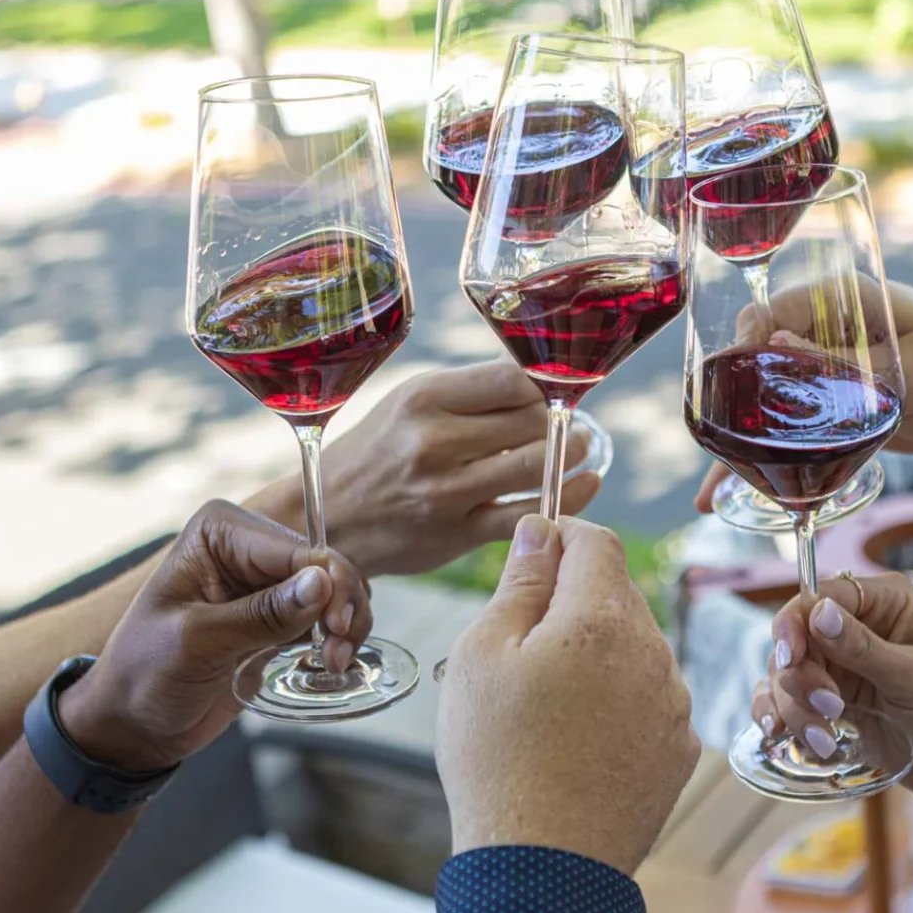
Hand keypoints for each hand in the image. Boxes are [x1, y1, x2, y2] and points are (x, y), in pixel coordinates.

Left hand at [61, 500, 370, 770]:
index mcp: (219, 533)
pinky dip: (337, 639)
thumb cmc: (144, 674)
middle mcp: (246, 549)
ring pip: (334, 592)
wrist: (134, 723)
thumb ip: (261, 614)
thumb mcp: (198, 642)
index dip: (329, 584)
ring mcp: (265, 584)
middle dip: (341, 607)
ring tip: (333, 662)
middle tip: (337, 653)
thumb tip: (321, 584)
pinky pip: (325, 619)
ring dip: (346, 626)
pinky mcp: (278, 619)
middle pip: (324, 566)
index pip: (296, 549)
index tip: (337, 627)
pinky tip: (330, 664)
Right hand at [247, 362, 600, 575]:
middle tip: (571, 422)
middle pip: (530, 420)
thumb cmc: (376, 454)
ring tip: (579, 449)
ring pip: (535, 463)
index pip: (512, 379)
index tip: (552, 391)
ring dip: (570, 455)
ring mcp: (447, 490)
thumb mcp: (405, 405)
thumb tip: (539, 381)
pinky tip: (586, 484)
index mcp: (423, 398)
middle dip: (559, 421)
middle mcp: (434, 441)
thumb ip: (466, 395)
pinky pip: (528, 513)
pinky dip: (568, 498)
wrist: (325, 519)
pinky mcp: (458, 532)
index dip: (544, 384)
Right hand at [439, 516, 698, 875]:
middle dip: (572, 604)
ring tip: (543, 707)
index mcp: (602, 619)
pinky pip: (648, 701)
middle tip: (517, 650)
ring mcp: (674, 705)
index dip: (559, 537)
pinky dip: (616, 705)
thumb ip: (520, 582)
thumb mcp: (480, 655)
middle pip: (616, 595)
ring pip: (633, 650)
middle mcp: (654, 654)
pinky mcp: (680, 751)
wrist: (541, 870)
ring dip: (595, 656)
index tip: (529, 557)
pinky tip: (576, 741)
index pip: (596, 541)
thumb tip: (542, 532)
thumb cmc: (498, 760)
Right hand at [693, 282, 912, 511]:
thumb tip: (774, 348)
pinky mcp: (833, 408)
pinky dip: (772, 465)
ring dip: (741, 449)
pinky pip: (793, 435)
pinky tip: (741, 499)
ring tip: (713, 497)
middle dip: (727, 411)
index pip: (768, 312)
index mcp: (840, 301)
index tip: (728, 389)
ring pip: (768, 407)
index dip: (741, 348)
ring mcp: (824, 371)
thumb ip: (844, 365)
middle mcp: (822, 331)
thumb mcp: (908, 369)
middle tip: (711, 456)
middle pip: (755, 365)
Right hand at [755, 572, 912, 809]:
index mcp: (885, 603)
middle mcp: (857, 629)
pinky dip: (787, 724)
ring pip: (787, 675)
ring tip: (825, 740)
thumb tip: (817, 613)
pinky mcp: (833, 704)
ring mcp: (842, 668)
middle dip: (799, 677)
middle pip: (795, 638)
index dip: (795, 623)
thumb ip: (863, 648)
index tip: (790, 658)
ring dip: (795, 709)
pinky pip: (790, 705)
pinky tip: (807, 745)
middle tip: (829, 708)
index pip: (820, 596)